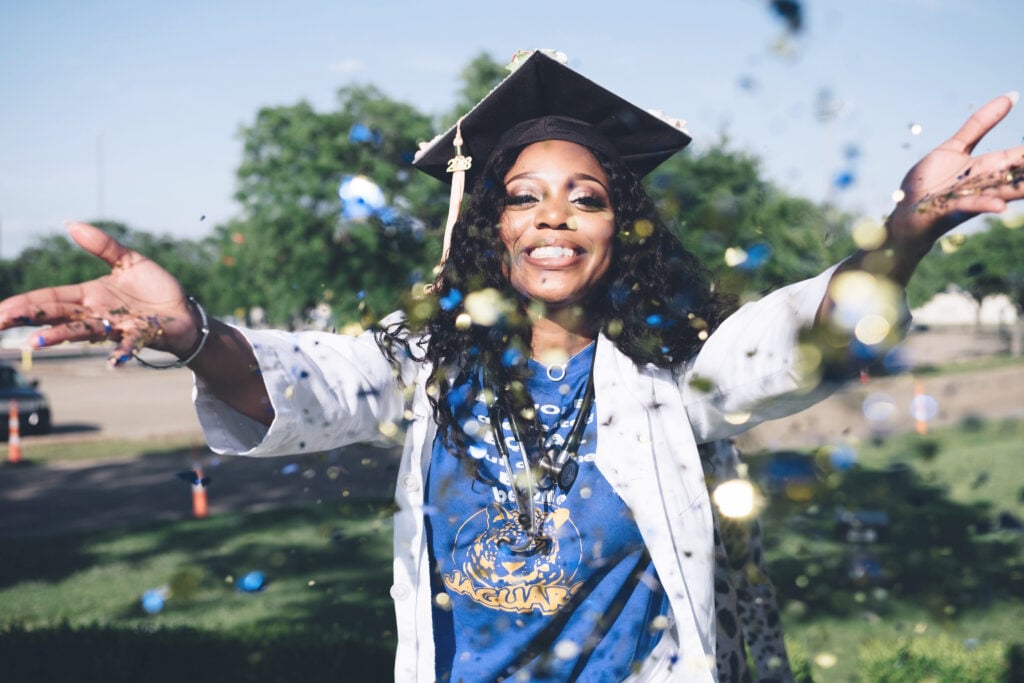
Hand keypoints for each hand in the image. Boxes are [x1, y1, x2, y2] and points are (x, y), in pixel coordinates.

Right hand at [0, 222, 199, 366]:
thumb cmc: (154, 289)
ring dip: (61, 336)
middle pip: (57, 315)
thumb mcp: (129, 261)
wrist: (184, 312)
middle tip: (0, 324)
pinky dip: (121, 353)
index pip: (49, 298)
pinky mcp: (140, 335)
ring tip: (36, 342)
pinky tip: (113, 363)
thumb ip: (102, 246)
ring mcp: (117, 326)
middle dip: (28, 319)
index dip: (24, 304)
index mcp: (89, 295)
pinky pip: (129, 345)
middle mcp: (97, 313)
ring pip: (83, 331)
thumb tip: (70, 224)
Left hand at [889, 92, 1023, 257]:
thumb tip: (1011, 95)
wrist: (907, 213)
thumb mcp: (954, 147)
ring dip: (1021, 189)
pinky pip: (970, 207)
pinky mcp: (951, 209)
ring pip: (1002, 192)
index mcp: (988, 167)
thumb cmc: (929, 181)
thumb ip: (979, 124)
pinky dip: (985, 206)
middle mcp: (985, 183)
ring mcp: (970, 197)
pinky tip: (1000, 207)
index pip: (1019, 156)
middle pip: (1017, 174)